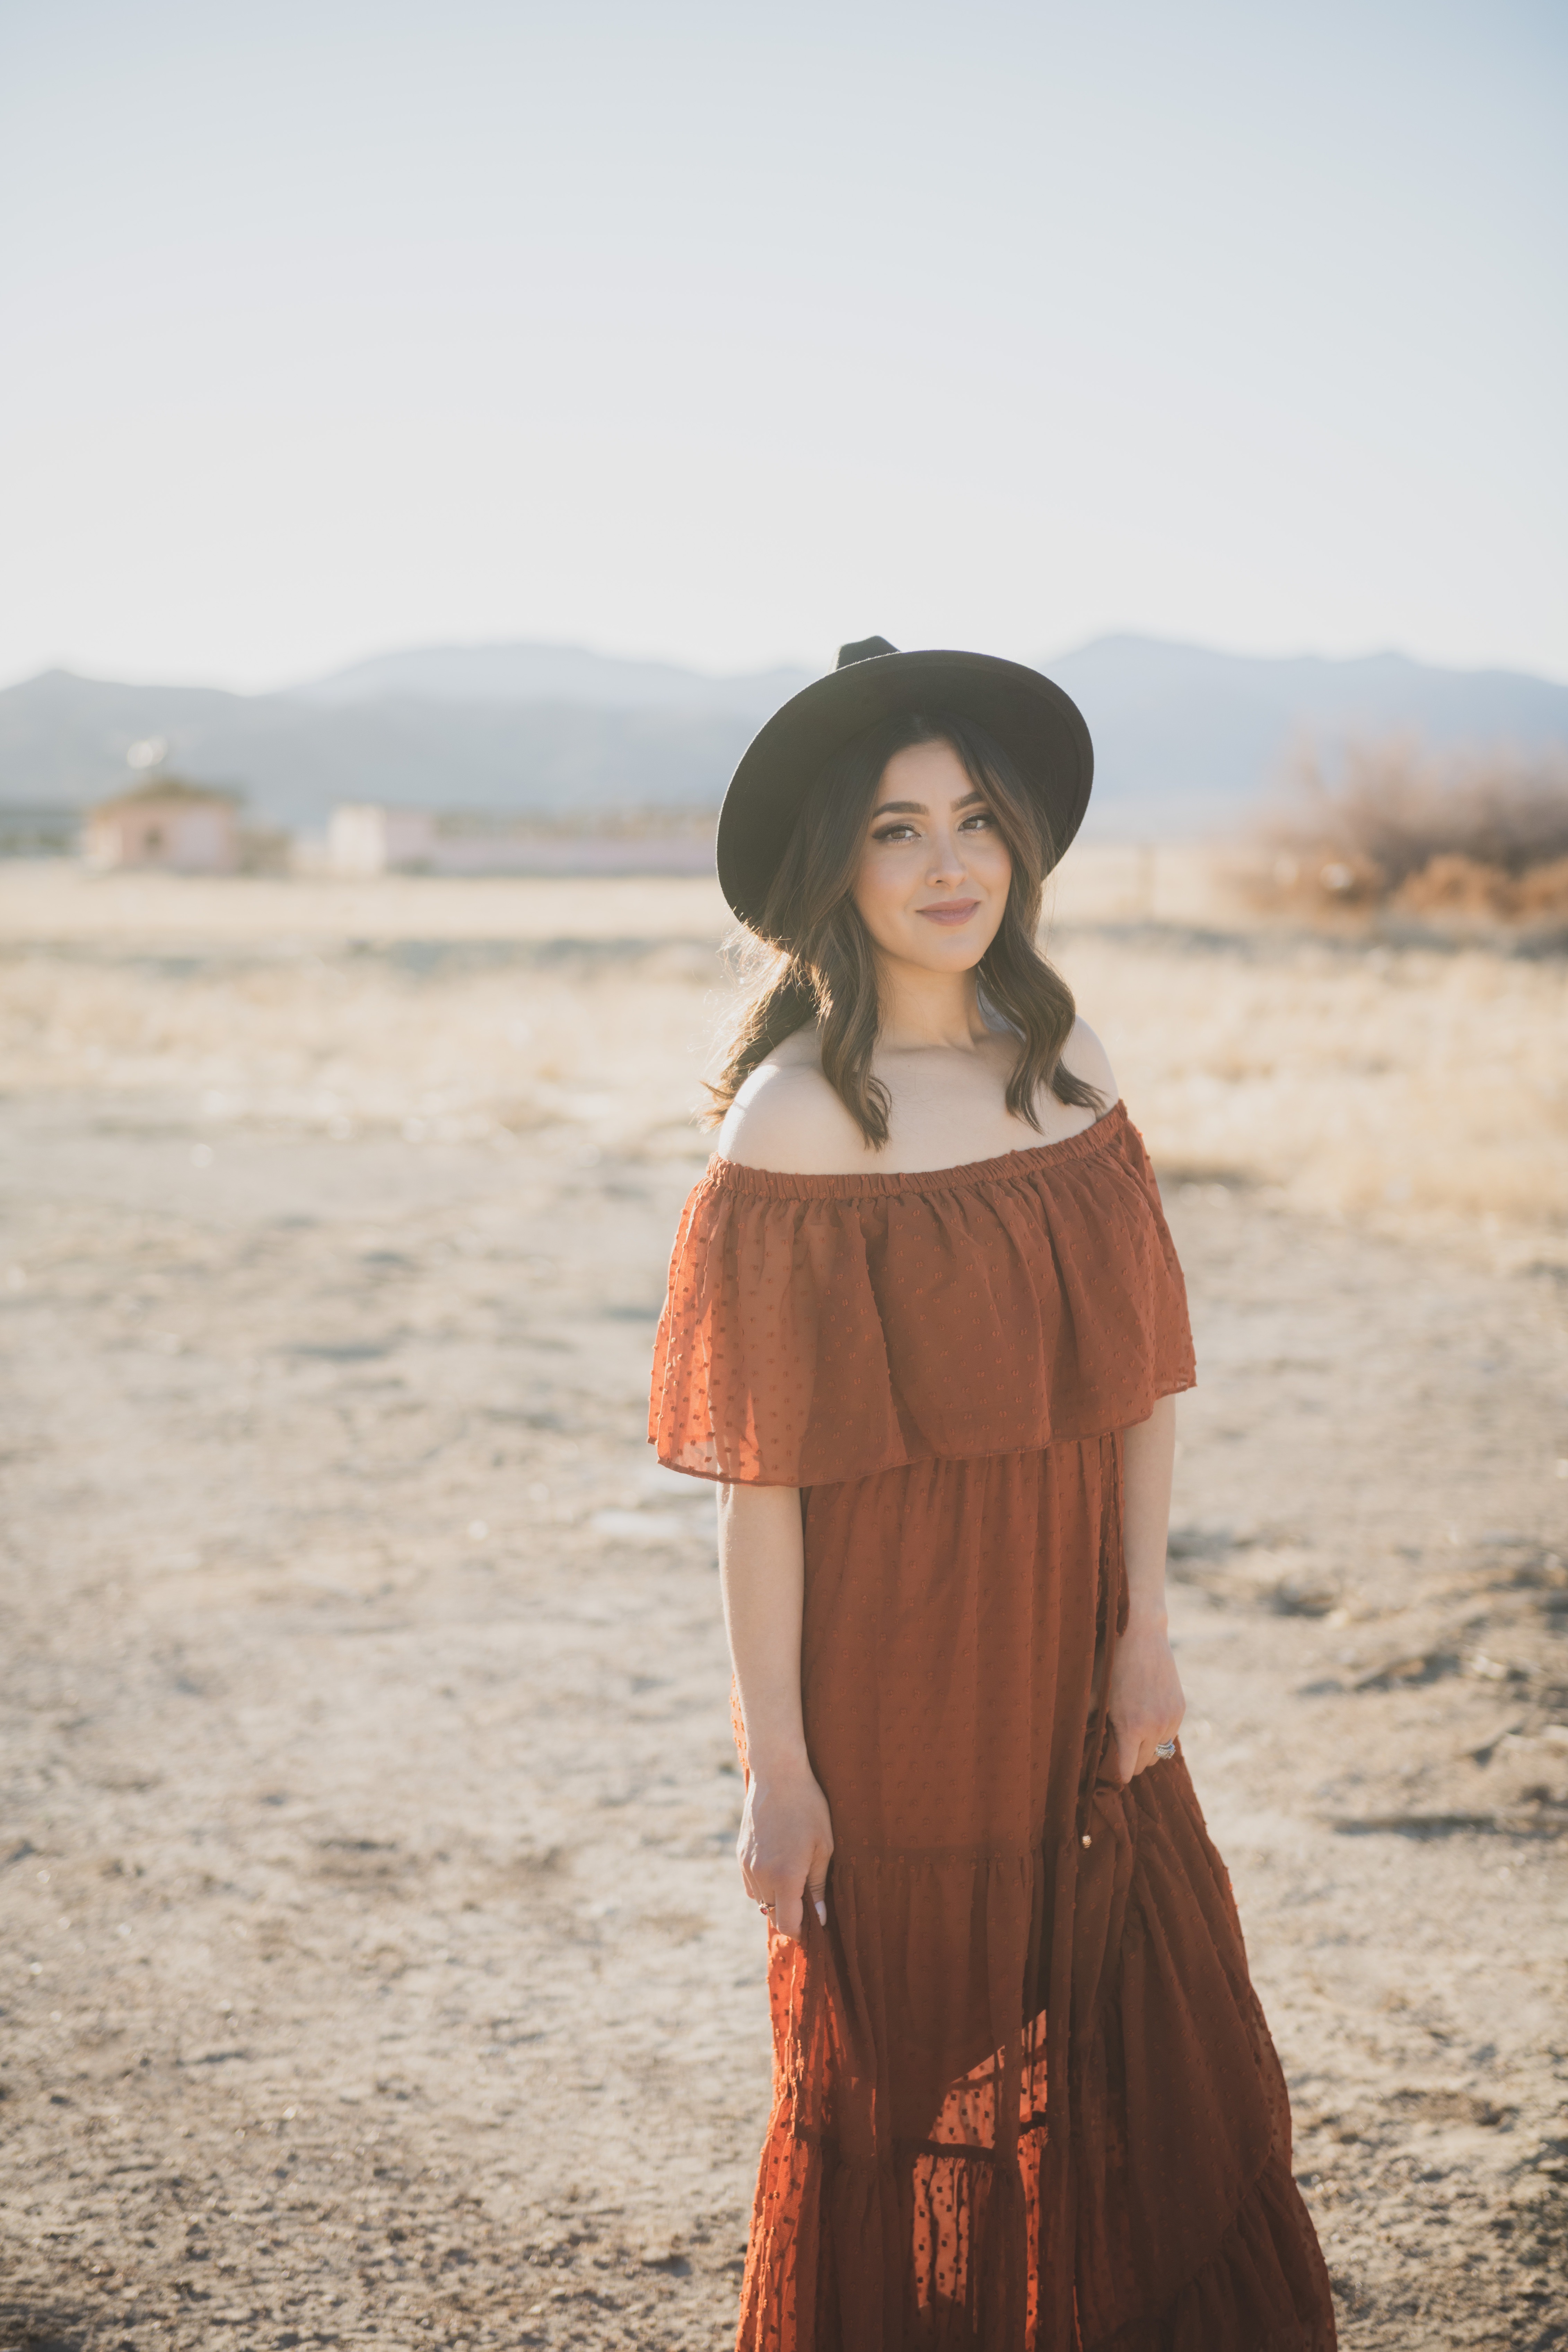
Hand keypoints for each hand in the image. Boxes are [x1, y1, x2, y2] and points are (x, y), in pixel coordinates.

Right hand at [737, 1755, 832, 1941]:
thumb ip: (818, 1886)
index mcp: (785, 1877)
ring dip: (776, 1900)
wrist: (777, 1776)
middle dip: (790, 1917)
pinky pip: (750, 1885)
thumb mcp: (823, 1847)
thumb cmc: (809, 1808)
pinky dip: (763, 1886)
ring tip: (794, 1881)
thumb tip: (819, 1918)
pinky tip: (778, 1869)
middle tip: (808, 1905)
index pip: (787, 1924)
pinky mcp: (740, 1855)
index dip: (801, 1931)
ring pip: (760, 1901)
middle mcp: (761, 1875)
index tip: (813, 1925)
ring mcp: (747, 1865)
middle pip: (772, 1915)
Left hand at [1106, 1612, 1184, 1784]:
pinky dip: (1157, 1734)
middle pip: (1142, 1765)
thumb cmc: (1110, 1662)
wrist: (1141, 1634)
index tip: (1104, 1766)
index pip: (1126, 1772)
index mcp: (1131, 1727)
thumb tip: (1079, 1746)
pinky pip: (1169, 1737)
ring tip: (1129, 1732)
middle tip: (1114, 1746)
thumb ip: (1089, 1723)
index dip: (1114, 1773)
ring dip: (1144, 1749)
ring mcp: (1171, 1719)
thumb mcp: (1094, 1694)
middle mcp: (1155, 1727)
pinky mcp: (1180, 1710)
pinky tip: (1144, 1717)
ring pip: (1159, 1753)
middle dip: (1128, 1761)